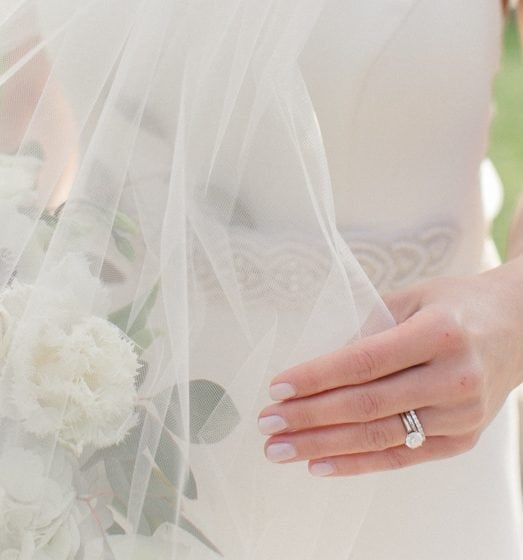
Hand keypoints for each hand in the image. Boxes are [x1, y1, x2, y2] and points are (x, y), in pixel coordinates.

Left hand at [257, 261, 522, 475]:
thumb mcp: (412, 300)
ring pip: (380, 437)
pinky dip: (357, 464)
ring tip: (281, 448)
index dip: (317, 376)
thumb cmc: (455, 306)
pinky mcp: (463, 440)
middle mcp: (454, 377)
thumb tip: (316, 368)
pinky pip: (402, 458)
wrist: (519, 328)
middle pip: (367, 405)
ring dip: (323, 446)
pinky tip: (320, 465)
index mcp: (439, 333)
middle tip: (267, 422)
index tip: (277, 386)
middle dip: (309, 417)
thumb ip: (369, 329)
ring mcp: (461, 414)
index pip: (364, 361)